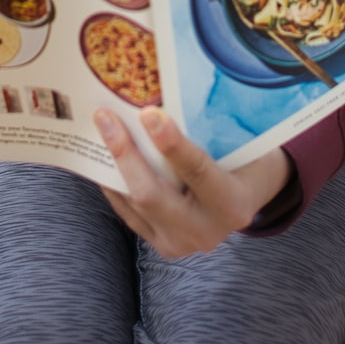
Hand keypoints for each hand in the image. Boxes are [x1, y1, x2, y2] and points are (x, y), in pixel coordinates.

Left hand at [94, 107, 294, 258]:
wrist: (245, 200)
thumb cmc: (244, 162)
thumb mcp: (239, 146)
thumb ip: (208, 132)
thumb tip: (160, 99)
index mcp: (233, 204)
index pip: (197, 171)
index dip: (171, 144)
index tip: (148, 113)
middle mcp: (206, 231)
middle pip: (151, 194)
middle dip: (124, 153)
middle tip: (105, 116)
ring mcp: (179, 243)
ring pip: (133, 202)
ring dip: (112, 163)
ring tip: (99, 127)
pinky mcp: (160, 244)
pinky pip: (128, 211)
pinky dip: (113, 181)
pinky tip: (102, 154)